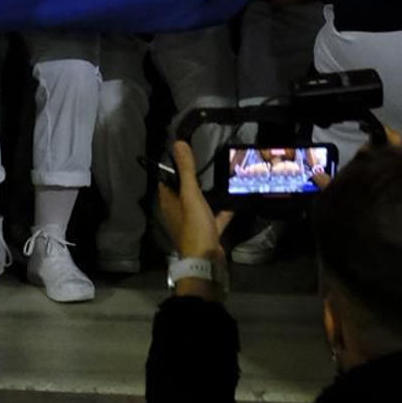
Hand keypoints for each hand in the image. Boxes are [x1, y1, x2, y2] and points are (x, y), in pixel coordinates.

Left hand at [159, 139, 232, 273]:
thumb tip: (178, 143)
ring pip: (199, 204)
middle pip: (183, 191)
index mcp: (169, 202)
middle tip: (206, 162)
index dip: (173, 166)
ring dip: (208, 194)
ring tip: (221, 178)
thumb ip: (186, 170)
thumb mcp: (190, 194)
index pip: (166, 179)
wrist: (206, 259)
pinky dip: (223, 211)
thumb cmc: (194, 225)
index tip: (185, 152)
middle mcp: (178, 211)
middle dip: (193, 179)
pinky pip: (215, 218)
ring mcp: (192, 223)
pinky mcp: (207, 232)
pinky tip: (234, 201)